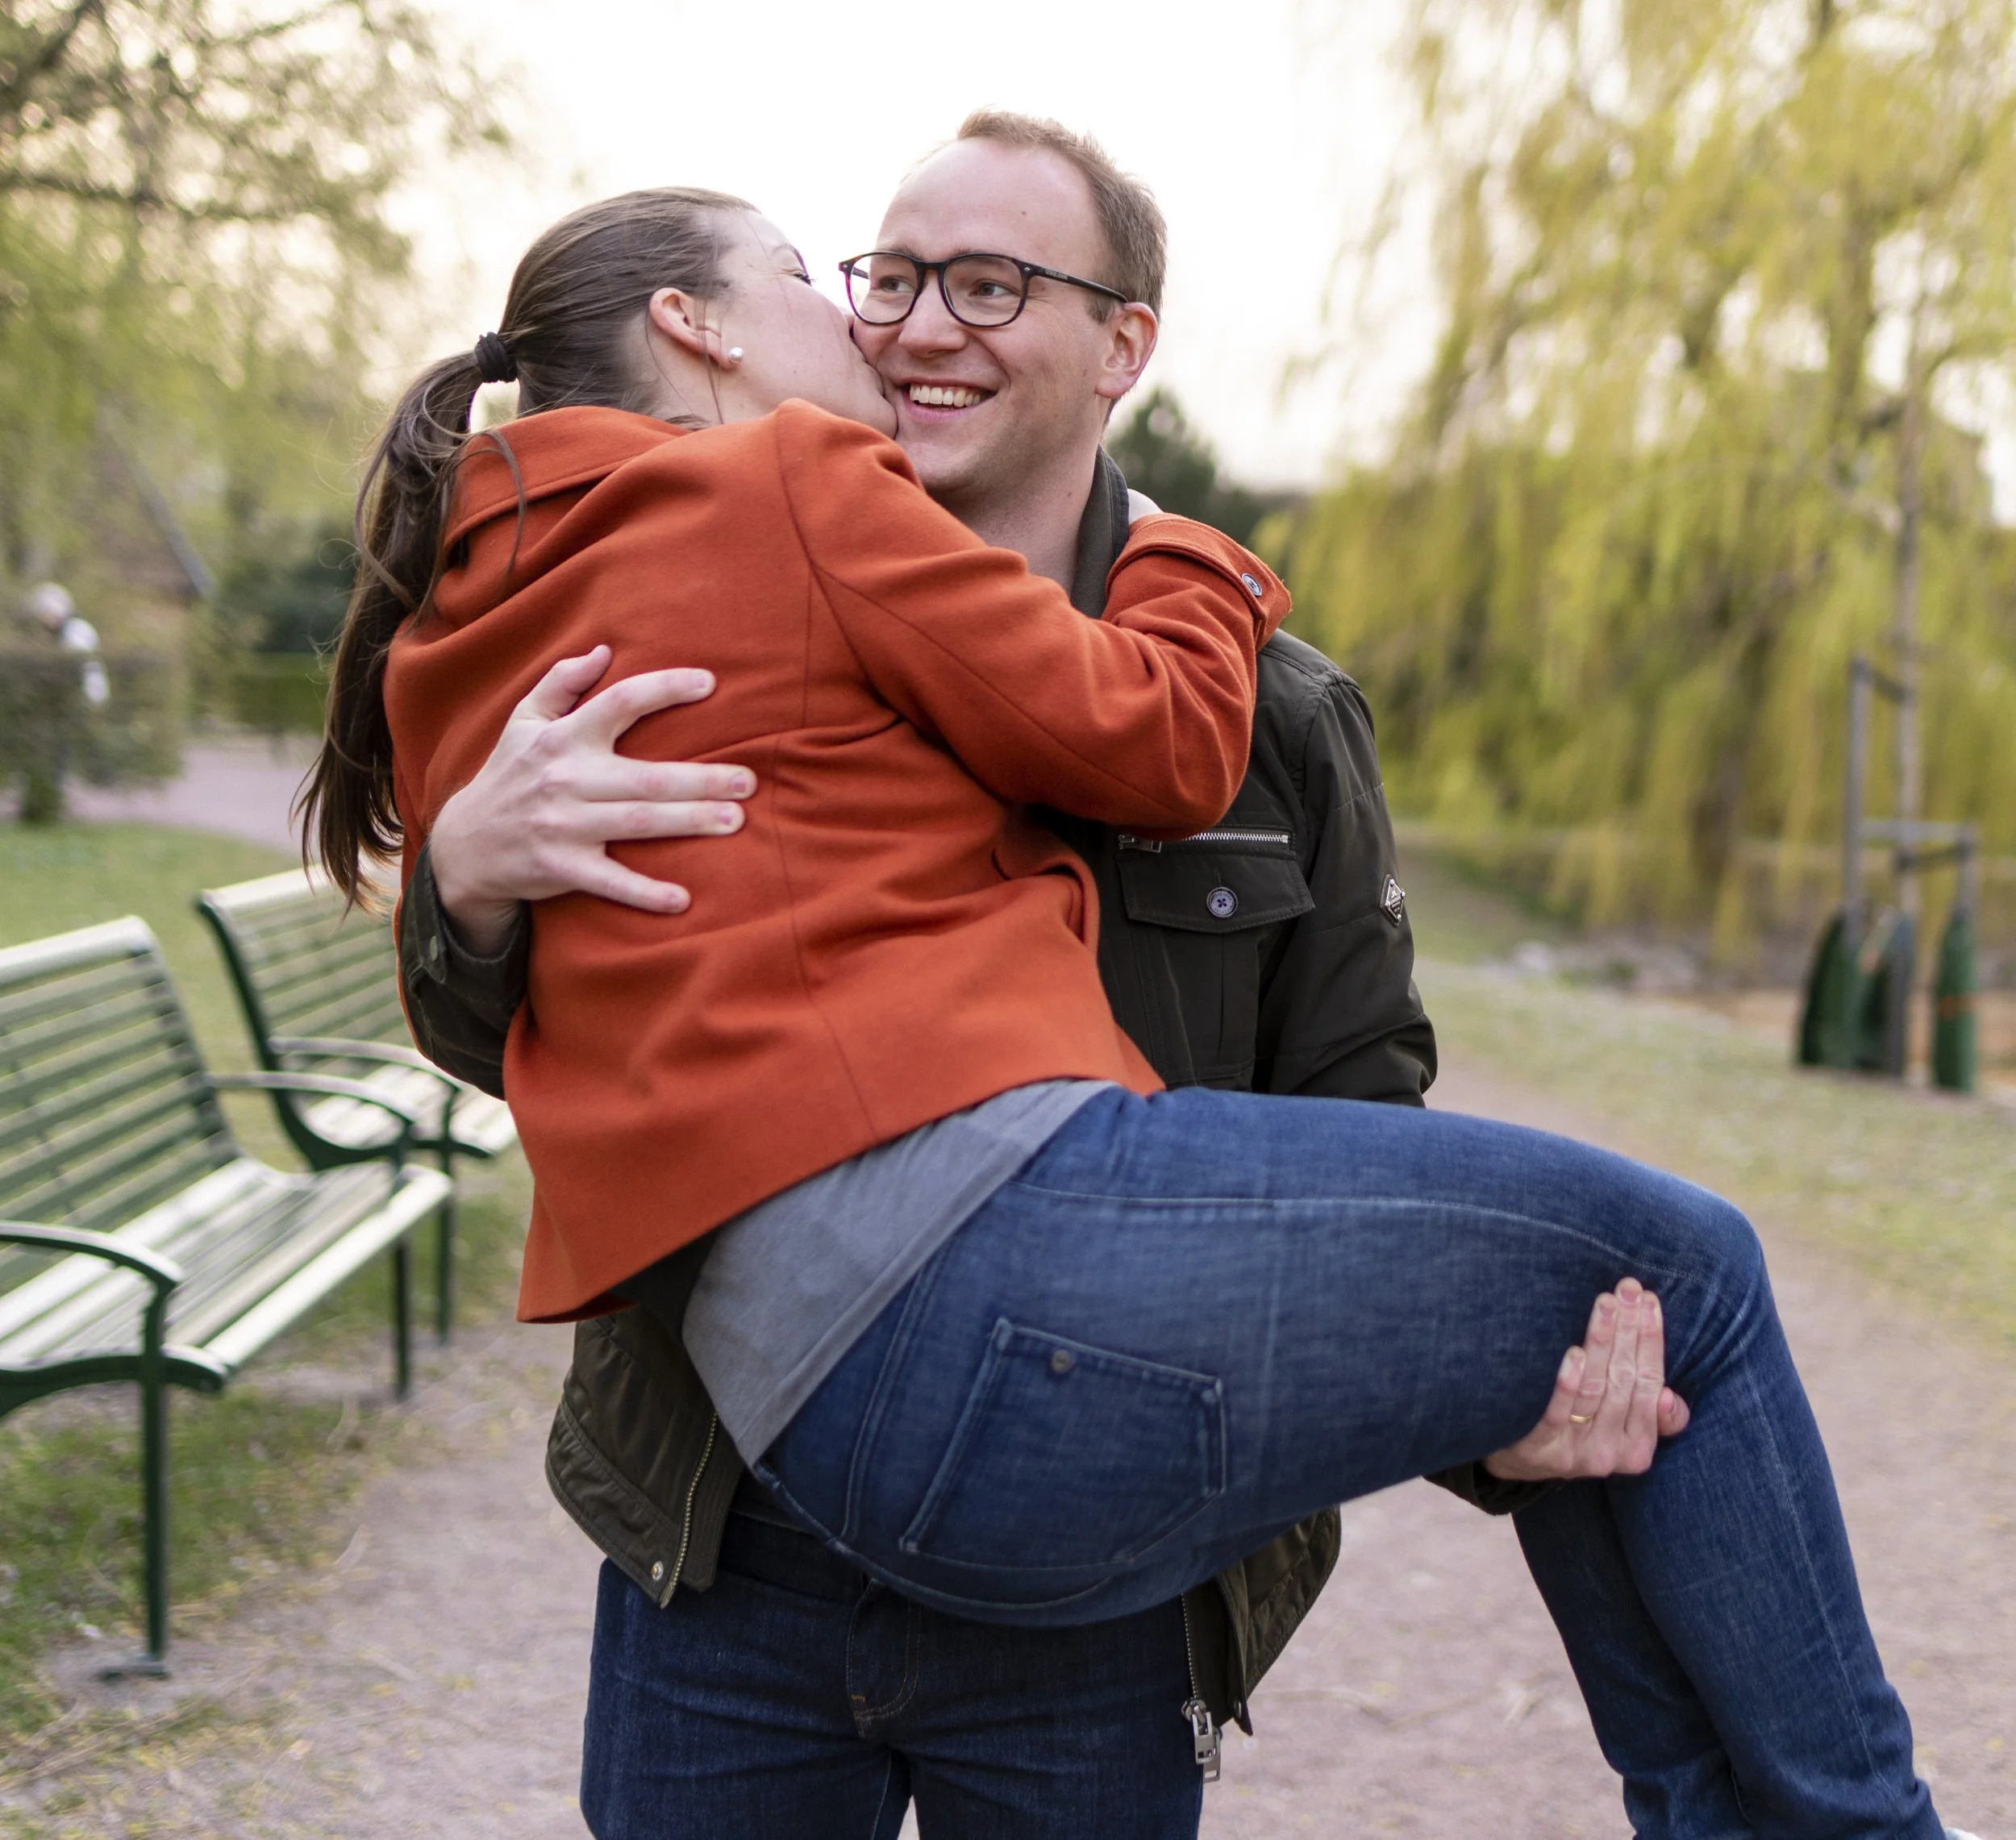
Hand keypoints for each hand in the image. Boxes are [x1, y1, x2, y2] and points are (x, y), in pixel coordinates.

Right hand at [431, 646, 752, 950]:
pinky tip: (683, 899)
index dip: (664, 689)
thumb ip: (561, 683)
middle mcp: (566, 779)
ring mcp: (564, 825)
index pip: (620, 703)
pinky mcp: (561, 867)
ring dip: (689, 823)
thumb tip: (604, 651)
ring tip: (736, 820)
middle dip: (700, 778)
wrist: (465, 845)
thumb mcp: (523, 722)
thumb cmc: (509, 776)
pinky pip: (610, 881)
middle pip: (645, 776)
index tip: (710, 683)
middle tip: (748, 780)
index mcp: (564, 738)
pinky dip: (644, 892)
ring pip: (637, 823)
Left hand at [1484, 1277, 1691, 1482]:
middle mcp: (1609, 1453)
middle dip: (1629, 1330)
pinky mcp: (1539, 1448)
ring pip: (1595, 1389)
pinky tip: (1574, 1353)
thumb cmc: (1580, 1428)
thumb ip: (1653, 1415)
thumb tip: (1670, 1397)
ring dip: (1602, 1342)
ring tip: (1606, 1304)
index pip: (1650, 1385)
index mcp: (1637, 1448)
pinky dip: (1567, 1383)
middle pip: (1625, 1381)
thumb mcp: (1621, 1429)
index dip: (1652, 1342)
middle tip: (1628, 1289)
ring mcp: (1574, 1452)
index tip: (1649, 1301)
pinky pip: (1556, 1413)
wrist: (1518, 1460)